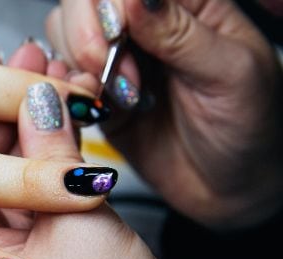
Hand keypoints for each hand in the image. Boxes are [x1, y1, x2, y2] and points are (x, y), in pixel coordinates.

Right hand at [46, 0, 282, 228]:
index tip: (120, 33)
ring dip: (81, 64)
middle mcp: (147, 24)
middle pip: (85, 1)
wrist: (228, 188)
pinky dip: (68, 89)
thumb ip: (179, 34)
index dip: (112, 2)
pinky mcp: (97, 92)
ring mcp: (118, 57)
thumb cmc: (247, 129)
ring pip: (64, 31)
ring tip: (123, 97)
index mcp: (190, 5)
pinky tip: (100, 107)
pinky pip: (62, 76)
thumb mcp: (229, 74)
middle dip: (89, 35)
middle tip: (120, 76)